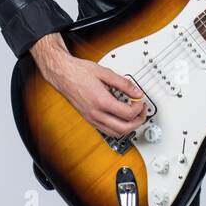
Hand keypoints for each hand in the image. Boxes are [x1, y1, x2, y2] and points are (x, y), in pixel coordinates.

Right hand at [32, 34, 149, 135]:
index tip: (140, 100)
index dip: (139, 108)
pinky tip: (122, 117)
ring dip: (129, 127)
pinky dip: (118, 128)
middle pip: (124, 128)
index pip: (127, 114)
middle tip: (142, 110)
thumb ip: (123, 84)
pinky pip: (107, 131)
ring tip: (134, 114)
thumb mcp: (105, 73)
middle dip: (138, 121)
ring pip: (116, 133)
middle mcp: (96, 114)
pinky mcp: (89, 119)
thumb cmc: (79, 72)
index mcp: (101, 101)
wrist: (62, 74)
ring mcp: (92, 119)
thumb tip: (136, 92)